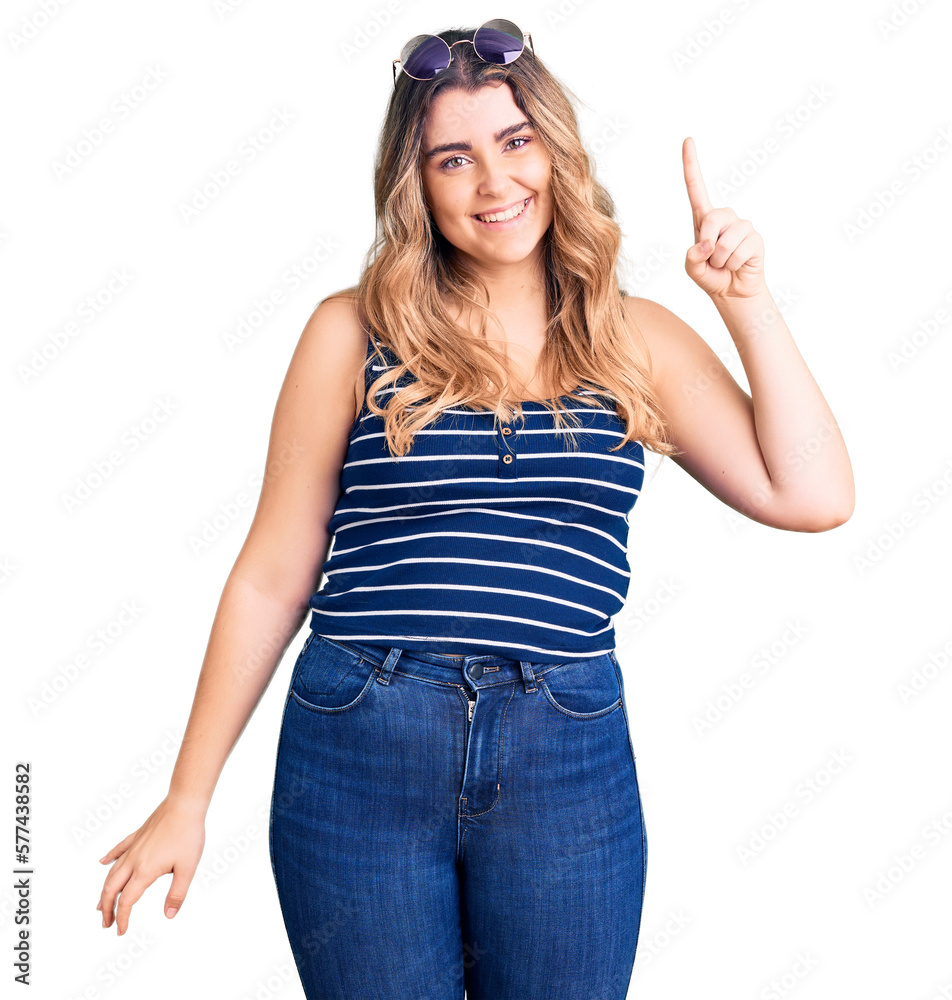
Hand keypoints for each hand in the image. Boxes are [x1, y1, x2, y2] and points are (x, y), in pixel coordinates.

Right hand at [96, 796, 205, 934]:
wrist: (184, 805)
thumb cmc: (188, 835)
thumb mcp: (187, 869)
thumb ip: (177, 894)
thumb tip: (169, 916)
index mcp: (144, 871)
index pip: (126, 901)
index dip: (122, 918)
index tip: (121, 931)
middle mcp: (134, 860)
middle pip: (111, 889)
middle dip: (106, 909)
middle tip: (106, 923)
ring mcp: (133, 847)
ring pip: (112, 872)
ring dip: (105, 890)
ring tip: (100, 904)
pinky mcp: (137, 835)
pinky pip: (118, 849)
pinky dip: (109, 858)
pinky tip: (103, 862)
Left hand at [682, 136, 766, 299]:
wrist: (733, 292)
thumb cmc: (710, 276)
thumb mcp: (692, 269)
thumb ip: (692, 257)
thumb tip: (708, 244)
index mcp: (703, 218)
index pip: (695, 188)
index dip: (691, 165)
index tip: (688, 140)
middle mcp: (723, 217)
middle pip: (710, 220)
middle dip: (707, 246)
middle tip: (712, 259)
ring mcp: (741, 225)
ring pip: (724, 242)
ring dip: (720, 260)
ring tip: (724, 264)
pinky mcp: (754, 237)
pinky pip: (738, 252)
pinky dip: (733, 265)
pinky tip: (737, 265)